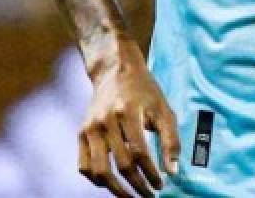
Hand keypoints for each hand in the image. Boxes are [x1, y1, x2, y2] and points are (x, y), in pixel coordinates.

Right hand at [78, 45, 180, 196]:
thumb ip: (171, 139)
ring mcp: (90, 128)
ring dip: (116, 190)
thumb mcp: (163, 108)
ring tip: (131, 196)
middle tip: (150, 194)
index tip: (161, 184)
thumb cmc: (144, 90)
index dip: (151, 172)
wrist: (115, 70)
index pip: (140, 152)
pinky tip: (112, 184)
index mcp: (128, 112)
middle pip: (121, 164)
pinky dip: (96, 179)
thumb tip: (173, 170)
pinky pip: (84, 165)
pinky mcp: (81, 133)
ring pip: (99, 170)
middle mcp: (106, 121)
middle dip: (138, 185)